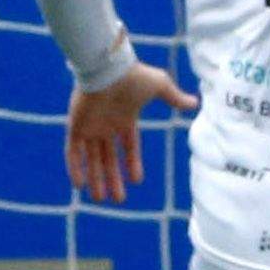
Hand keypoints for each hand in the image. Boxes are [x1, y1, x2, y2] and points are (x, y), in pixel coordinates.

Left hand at [65, 62, 197, 203]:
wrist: (108, 69)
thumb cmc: (134, 77)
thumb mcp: (160, 87)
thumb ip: (175, 98)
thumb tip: (196, 103)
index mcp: (125, 119)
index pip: (128, 147)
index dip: (132, 164)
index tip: (136, 181)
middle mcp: (106, 126)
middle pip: (108, 159)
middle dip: (112, 179)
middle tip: (118, 200)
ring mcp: (90, 127)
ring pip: (91, 159)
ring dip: (96, 179)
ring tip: (100, 199)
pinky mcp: (75, 127)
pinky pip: (73, 152)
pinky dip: (75, 168)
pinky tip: (79, 185)